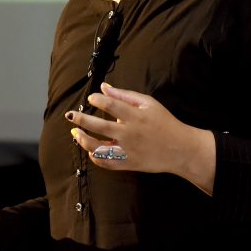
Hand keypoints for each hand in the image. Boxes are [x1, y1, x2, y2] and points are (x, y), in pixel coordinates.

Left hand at [66, 82, 214, 193]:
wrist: (180, 149)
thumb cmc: (164, 122)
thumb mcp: (148, 103)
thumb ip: (125, 95)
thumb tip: (104, 87)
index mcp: (135, 116)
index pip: (110, 105)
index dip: (97, 100)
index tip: (91, 98)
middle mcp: (129, 134)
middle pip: (99, 126)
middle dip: (81, 119)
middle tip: (70, 115)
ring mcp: (128, 151)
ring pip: (98, 148)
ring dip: (82, 140)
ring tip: (75, 133)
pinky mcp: (128, 164)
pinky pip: (106, 163)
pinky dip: (95, 156)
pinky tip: (89, 149)